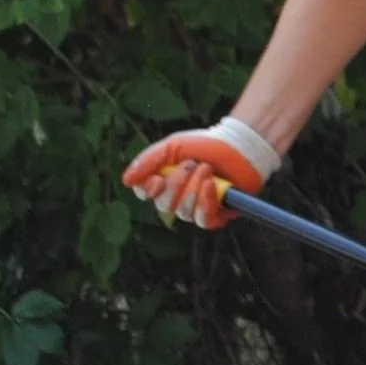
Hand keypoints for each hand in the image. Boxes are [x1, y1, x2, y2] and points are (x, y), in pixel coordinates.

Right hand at [121, 117, 280, 227]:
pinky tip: (211, 185)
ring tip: (206, 169)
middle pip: (163, 206)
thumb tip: (125, 180)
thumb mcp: (173, 146)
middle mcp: (179, 198)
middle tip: (192, 164)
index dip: (148, 191)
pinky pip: (203, 220)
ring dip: (193, 190)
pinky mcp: (218, 214)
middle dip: (177, 184)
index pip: (145, 195)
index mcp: (165, 181)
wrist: (241, 146)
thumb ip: (149, 161)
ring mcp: (198, 208)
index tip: (158, 178)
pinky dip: (205, 202)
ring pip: (183, 213)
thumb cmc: (207, 144)